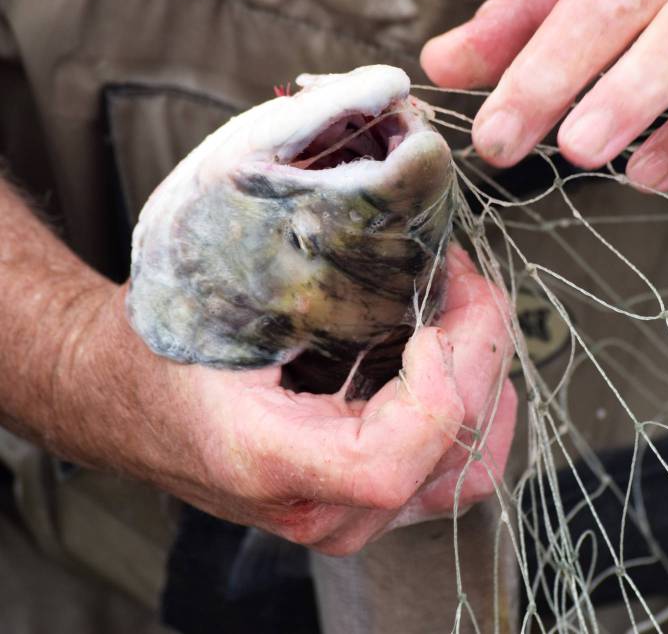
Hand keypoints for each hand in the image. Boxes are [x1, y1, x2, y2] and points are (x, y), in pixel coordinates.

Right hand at [52, 245, 515, 555]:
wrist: (121, 399)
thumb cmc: (165, 340)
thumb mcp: (223, 286)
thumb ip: (311, 265)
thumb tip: (404, 212)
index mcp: (268, 462)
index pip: (389, 464)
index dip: (437, 387)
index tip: (436, 310)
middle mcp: (316, 511)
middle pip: (448, 452)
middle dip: (478, 349)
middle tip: (463, 276)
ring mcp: (346, 519)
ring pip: (466, 465)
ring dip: (481, 374)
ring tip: (463, 306)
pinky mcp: (365, 508)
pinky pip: (454, 475)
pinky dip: (473, 409)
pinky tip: (459, 354)